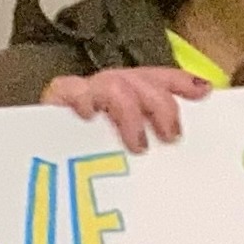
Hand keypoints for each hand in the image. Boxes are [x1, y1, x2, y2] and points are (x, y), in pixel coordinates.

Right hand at [44, 65, 209, 153]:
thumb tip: (189, 130)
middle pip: (140, 79)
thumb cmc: (90, 162)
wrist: (41, 166)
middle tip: (169, 136)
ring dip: (130, 111)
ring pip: (113, 83)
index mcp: (129, 93)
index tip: (202, 93)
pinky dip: (83, 99)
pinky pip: (69, 89)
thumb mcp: (130, 149)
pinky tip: (90, 116)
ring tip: (136, 144)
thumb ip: (154, 140)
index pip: (159, 78)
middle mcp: (108, 87)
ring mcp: (83, 91)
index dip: (181, 81)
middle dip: (161, 104)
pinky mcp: (55, 100)